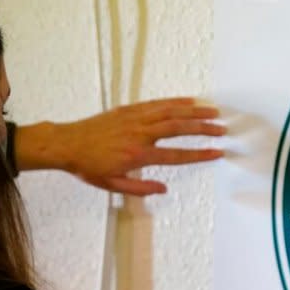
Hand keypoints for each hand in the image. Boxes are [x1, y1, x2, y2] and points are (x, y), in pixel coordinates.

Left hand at [15, 97, 225, 195]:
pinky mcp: (128, 110)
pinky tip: (188, 101)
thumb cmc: (88, 166)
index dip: (199, 154)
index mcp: (137, 155)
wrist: (66, 144)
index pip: (176, 155)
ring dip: (194, 111)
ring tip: (213, 111)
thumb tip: (163, 188)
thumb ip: (140, 188)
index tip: (217, 152)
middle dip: (203, 128)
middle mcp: (139, 134)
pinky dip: (174, 101)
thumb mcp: (112, 185)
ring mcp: (134, 119)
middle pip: (179, 129)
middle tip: (222, 129)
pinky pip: (156, 104)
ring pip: (170, 112)